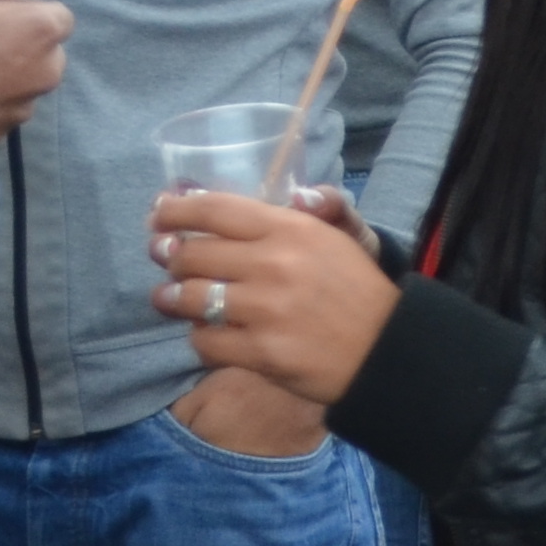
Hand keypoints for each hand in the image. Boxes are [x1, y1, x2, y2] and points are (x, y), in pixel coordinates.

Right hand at [0, 0, 70, 138]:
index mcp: (42, 29)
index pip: (57, 15)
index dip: (23, 12)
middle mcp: (47, 70)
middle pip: (43, 53)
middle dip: (17, 46)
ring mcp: (27, 107)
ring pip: (22, 86)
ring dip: (1, 77)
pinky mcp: (5, 133)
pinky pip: (0, 113)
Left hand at [149, 183, 395, 409]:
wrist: (387, 349)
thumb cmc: (357, 289)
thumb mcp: (342, 238)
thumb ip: (316, 209)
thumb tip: (298, 194)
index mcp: (292, 229)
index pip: (215, 210)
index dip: (176, 210)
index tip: (158, 215)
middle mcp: (274, 264)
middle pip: (191, 254)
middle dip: (170, 257)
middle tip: (167, 260)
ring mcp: (264, 310)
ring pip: (190, 298)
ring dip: (173, 298)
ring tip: (171, 298)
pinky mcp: (259, 351)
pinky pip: (204, 341)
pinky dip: (201, 337)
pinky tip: (210, 333)